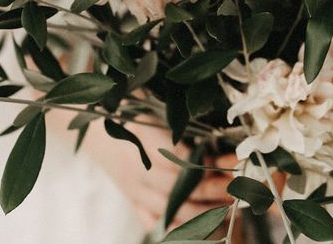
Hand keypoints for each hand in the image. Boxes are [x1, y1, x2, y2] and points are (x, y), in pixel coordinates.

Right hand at [73, 115, 233, 230]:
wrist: (94, 125)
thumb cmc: (129, 110)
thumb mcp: (152, 106)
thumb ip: (177, 120)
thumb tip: (211, 137)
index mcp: (144, 141)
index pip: (182, 160)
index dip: (209, 164)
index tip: (232, 160)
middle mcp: (138, 170)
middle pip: (180, 188)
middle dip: (213, 189)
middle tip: (239, 186)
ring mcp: (134, 189)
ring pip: (170, 210)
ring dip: (203, 211)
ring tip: (229, 206)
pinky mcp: (131, 200)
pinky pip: (153, 221)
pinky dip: (177, 227)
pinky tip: (201, 225)